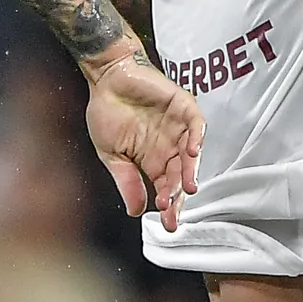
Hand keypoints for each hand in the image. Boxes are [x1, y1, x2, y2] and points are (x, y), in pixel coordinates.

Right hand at [84, 49, 203, 231]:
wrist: (106, 78)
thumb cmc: (106, 112)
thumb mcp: (112, 155)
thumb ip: (127, 181)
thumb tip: (136, 211)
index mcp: (153, 161)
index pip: (166, 189)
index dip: (169, 206)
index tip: (168, 224)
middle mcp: (169, 147)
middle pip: (180, 176)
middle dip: (178, 195)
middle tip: (173, 209)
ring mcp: (178, 128)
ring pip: (190, 155)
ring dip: (190, 171)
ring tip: (187, 188)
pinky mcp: (182, 106)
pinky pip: (196, 124)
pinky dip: (196, 137)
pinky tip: (191, 152)